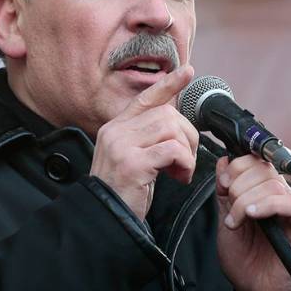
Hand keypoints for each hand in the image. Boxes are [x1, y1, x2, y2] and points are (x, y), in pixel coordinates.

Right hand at [90, 65, 197, 220]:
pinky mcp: (132, 163)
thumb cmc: (123, 192)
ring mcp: (121, 146)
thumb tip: (176, 124)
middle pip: (166, 114)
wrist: (103, 219)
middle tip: (186, 161)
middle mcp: (115, 132)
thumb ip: (147, 138)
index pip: (145, 98)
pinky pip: (172, 150)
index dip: (168, 84)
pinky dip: (184, 162)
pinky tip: (179, 177)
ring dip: (186, 151)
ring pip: (171, 129)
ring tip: (181, 171)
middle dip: (187, 135)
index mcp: (116, 127)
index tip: (187, 71)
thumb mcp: (132, 157)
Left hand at [216, 155, 290, 290]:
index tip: (223, 182)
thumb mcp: (227, 220)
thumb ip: (225, 193)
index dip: (237, 166)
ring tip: (236, 221)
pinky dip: (267, 205)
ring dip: (247, 200)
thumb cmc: (245, 259)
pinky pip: (289, 204)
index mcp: (263, 192)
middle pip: (264, 170)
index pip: (256, 161)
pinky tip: (252, 216)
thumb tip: (224, 161)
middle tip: (230, 209)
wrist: (256, 290)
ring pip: (273, 185)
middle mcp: (279, 197)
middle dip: (238, 186)